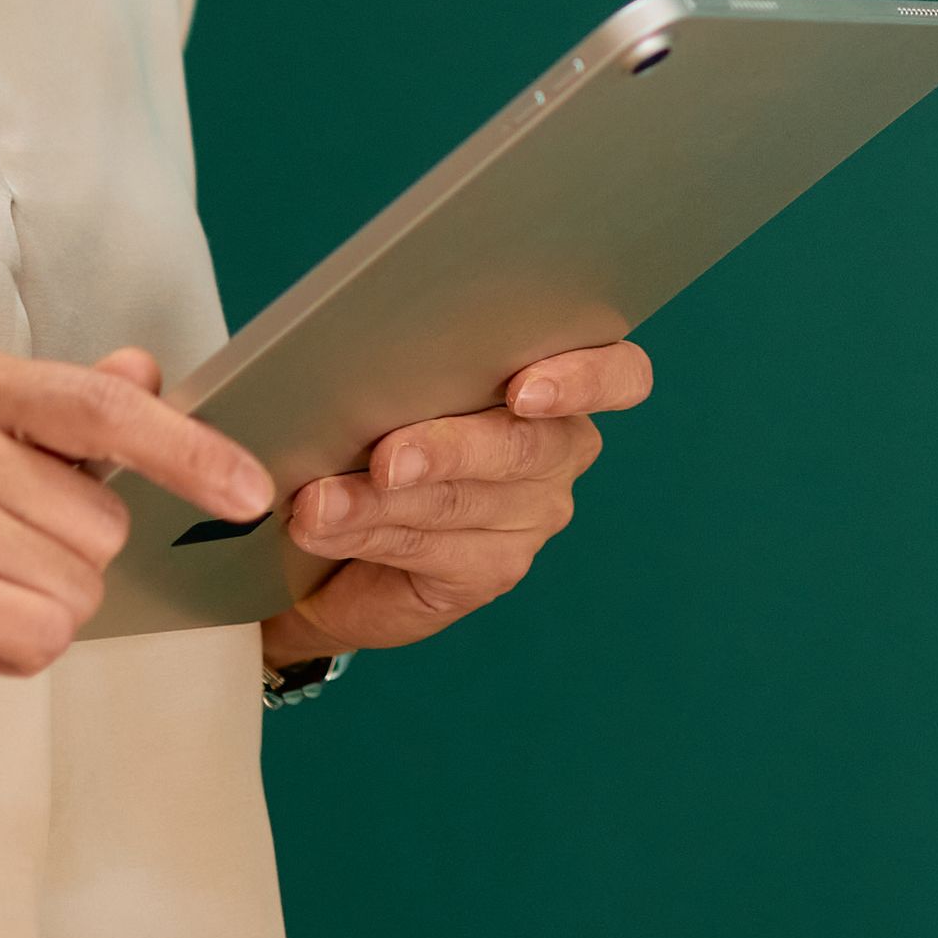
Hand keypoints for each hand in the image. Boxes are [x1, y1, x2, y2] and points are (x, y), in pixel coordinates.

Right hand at [0, 344, 272, 714]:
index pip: (104, 409)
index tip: (250, 489)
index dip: (190, 450)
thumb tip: (145, 370)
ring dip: (34, 612)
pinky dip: (10, 653)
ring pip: (77, 587)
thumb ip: (60, 413)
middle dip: (64, 564)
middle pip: (103, 523)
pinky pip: (39, 634)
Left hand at [261, 344, 651, 661]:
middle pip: (528, 446)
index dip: (586, 378)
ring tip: (318, 500)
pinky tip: (323, 527)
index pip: (619, 375)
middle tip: (387, 458)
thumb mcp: (396, 388)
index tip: (524, 391)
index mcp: (556, 383)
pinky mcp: (494, 569)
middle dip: (451, 449)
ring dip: (381, 501)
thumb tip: (358, 368)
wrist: (340, 539)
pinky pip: (430, 549)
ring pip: (465, 501)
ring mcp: (533, 516)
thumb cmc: (374, 438)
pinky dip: (368, 533)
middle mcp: (559, 451)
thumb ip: (405, 373)